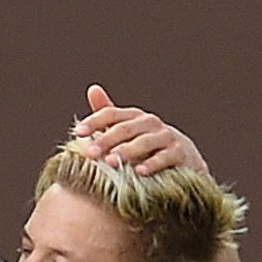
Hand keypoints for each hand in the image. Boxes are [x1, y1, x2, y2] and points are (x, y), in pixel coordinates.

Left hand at [71, 83, 208, 178]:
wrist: (183, 160)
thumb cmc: (146, 147)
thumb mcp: (127, 132)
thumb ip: (108, 116)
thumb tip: (93, 89)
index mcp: (134, 117)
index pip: (112, 114)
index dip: (95, 121)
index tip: (78, 132)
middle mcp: (150, 123)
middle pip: (126, 128)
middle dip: (107, 139)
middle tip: (90, 153)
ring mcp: (166, 137)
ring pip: (145, 142)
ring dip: (127, 151)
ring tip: (111, 162)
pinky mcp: (179, 153)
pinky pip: (166, 157)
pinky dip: (153, 164)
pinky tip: (139, 172)